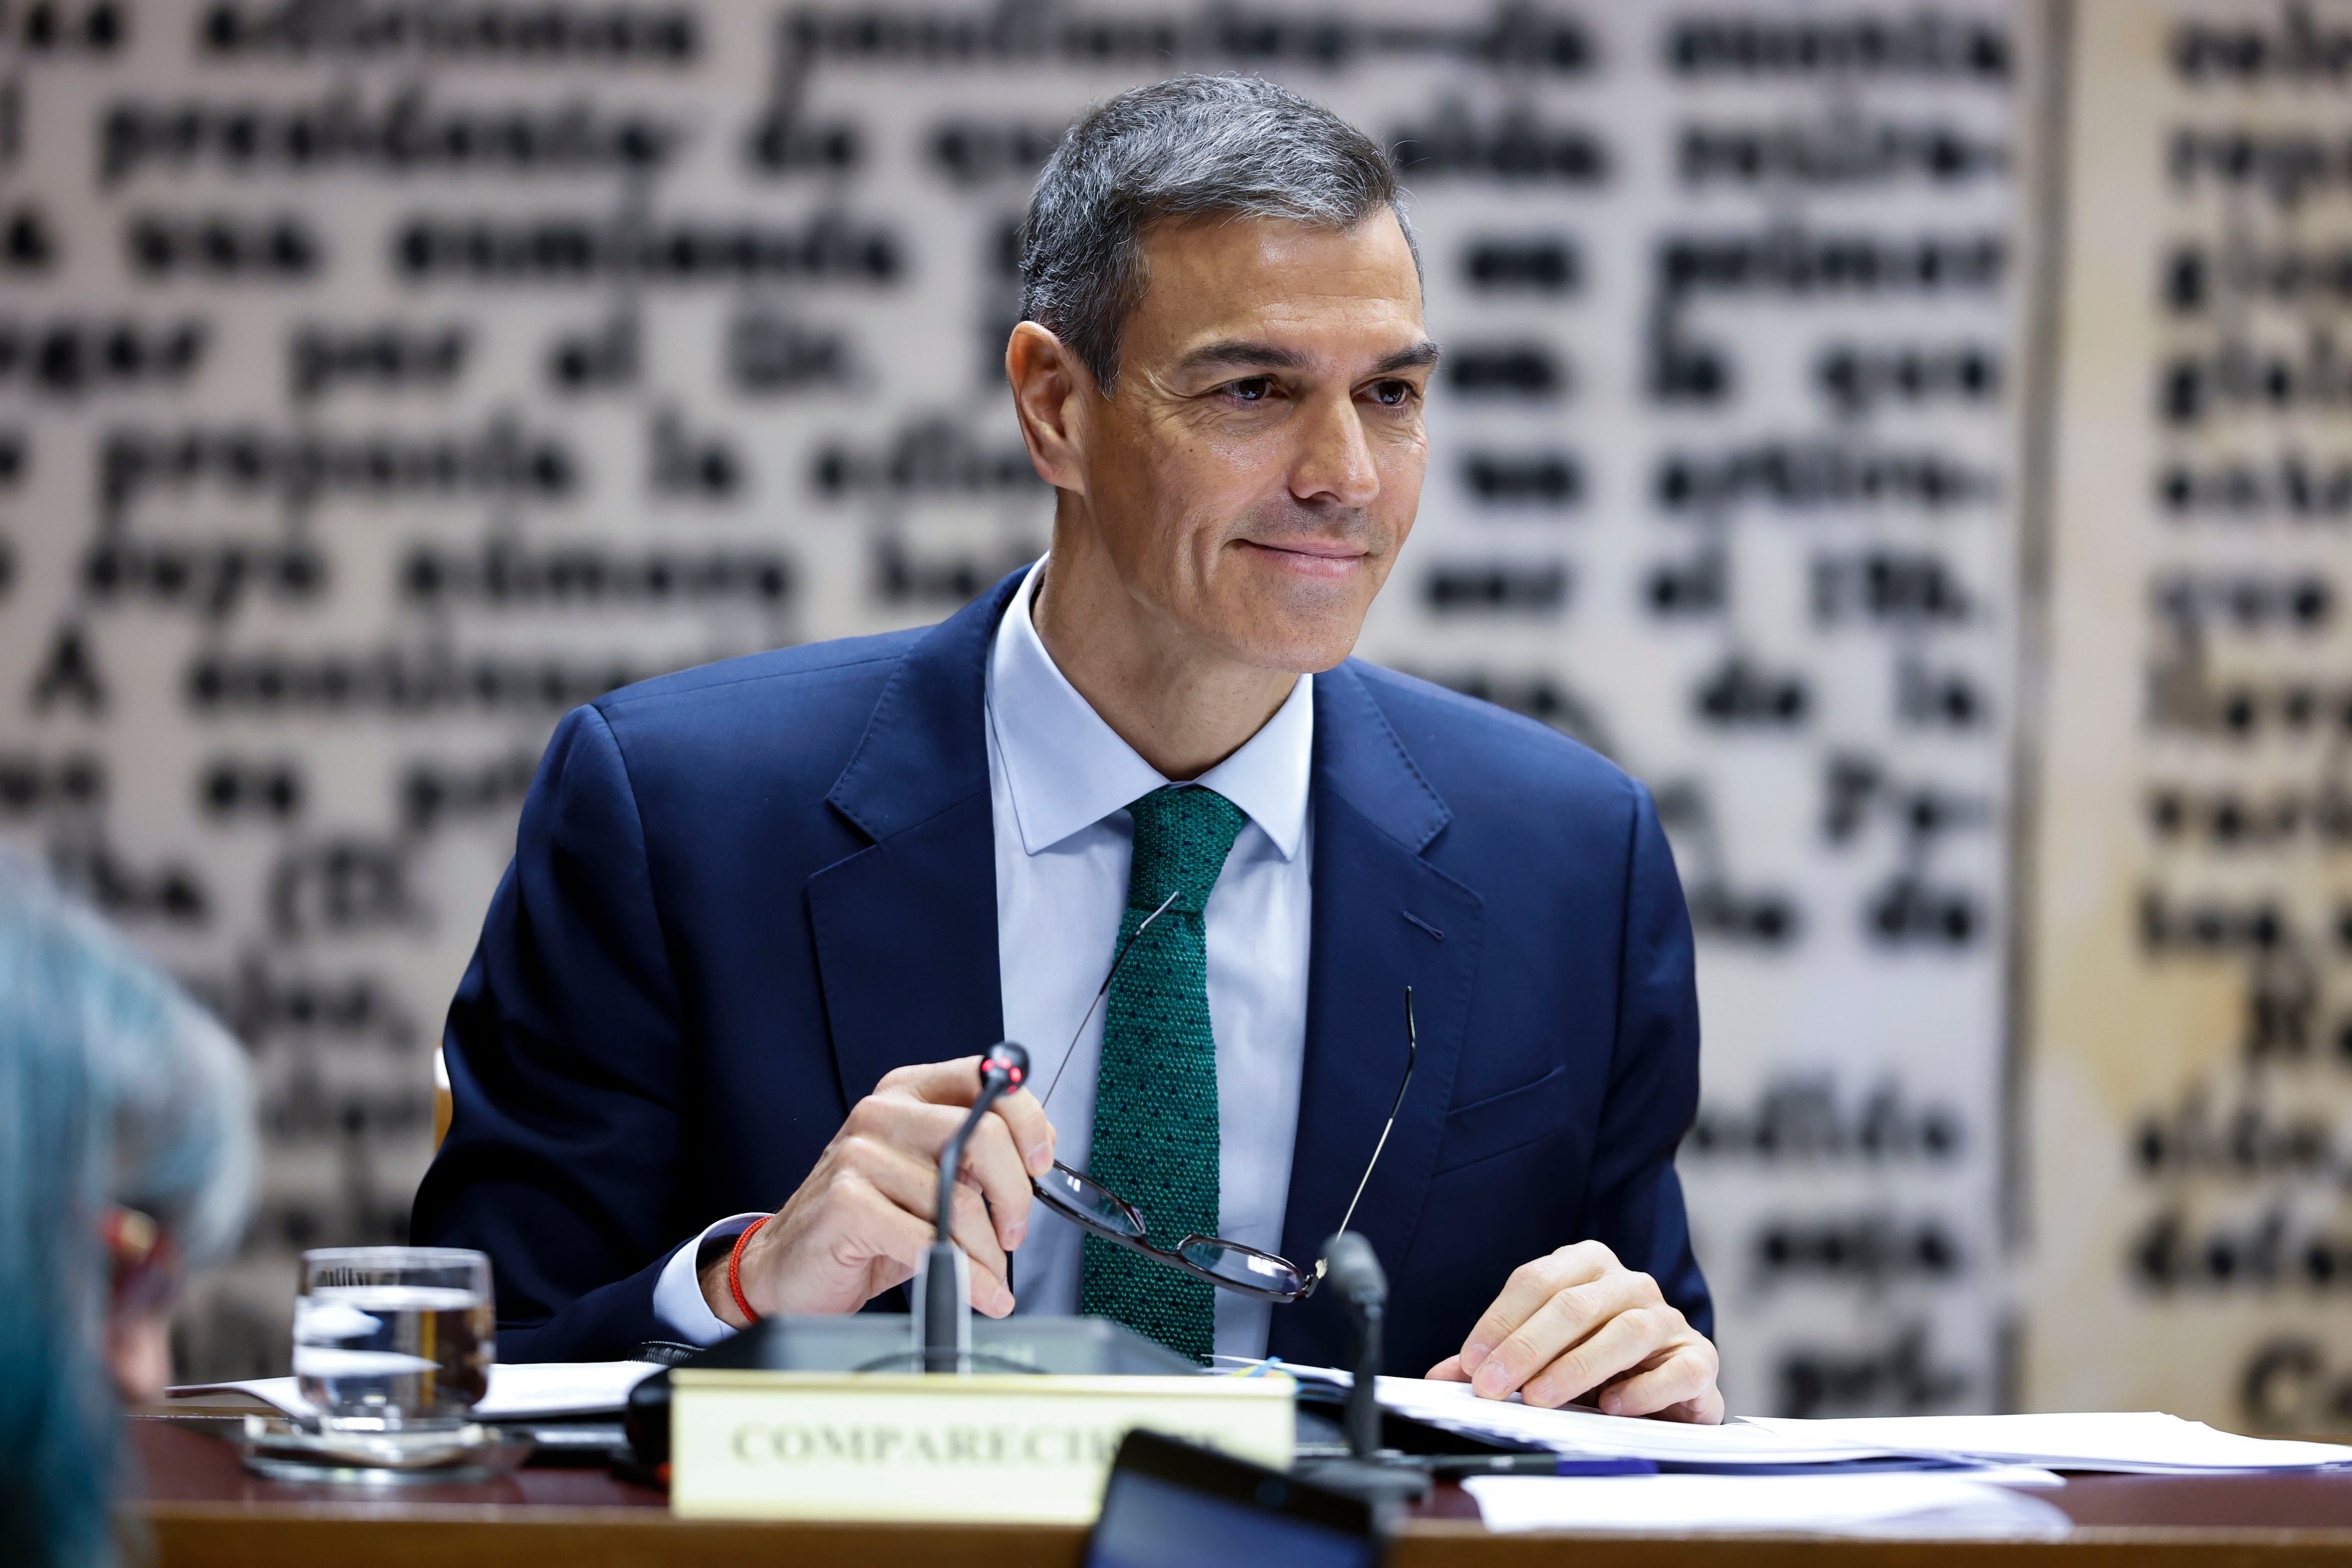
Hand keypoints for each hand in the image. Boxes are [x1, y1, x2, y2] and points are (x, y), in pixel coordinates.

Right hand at [701, 1057, 1055, 1326]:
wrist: (790, 1264)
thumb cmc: (868, 1221)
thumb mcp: (928, 1175)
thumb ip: (975, 1155)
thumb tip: (1039, 1153)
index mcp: (909, 1092)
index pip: (988, 1080)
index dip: (1029, 1122)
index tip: (1039, 1164)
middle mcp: (883, 1112)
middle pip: (984, 1136)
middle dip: (1014, 1197)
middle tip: (1012, 1234)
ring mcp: (860, 1154)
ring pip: (960, 1199)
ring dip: (987, 1253)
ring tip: (988, 1276)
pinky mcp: (847, 1201)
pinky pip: (930, 1242)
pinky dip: (967, 1278)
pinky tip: (978, 1293)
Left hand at [1426, 1241, 1722, 1422]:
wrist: (1666, 1386)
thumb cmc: (1594, 1363)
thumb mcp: (1540, 1356)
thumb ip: (1496, 1360)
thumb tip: (1440, 1377)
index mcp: (1586, 1266)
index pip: (1535, 1281)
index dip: (1499, 1322)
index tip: (1470, 1363)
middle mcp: (1629, 1284)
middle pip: (1575, 1304)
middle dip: (1527, 1347)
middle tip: (1494, 1387)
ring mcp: (1667, 1319)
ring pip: (1625, 1330)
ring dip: (1577, 1366)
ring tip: (1541, 1398)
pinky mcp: (1699, 1358)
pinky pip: (1678, 1368)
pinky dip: (1643, 1388)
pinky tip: (1610, 1406)